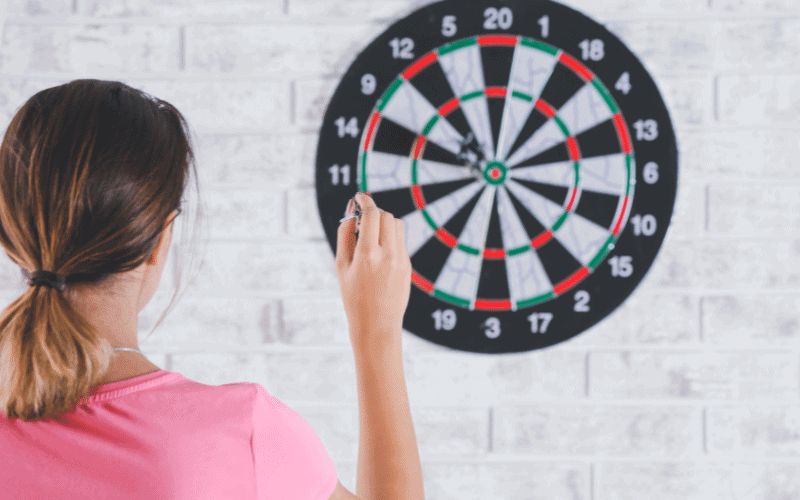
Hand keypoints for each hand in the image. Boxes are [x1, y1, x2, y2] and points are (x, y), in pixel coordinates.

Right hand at [335, 192, 411, 357]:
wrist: (376, 325)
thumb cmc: (353, 296)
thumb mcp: (341, 266)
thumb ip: (345, 234)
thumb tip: (350, 210)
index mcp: (367, 255)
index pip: (371, 215)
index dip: (366, 201)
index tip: (360, 196)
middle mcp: (387, 255)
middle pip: (386, 216)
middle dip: (374, 212)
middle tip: (362, 218)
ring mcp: (401, 260)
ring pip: (397, 225)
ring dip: (384, 222)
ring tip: (370, 234)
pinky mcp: (408, 266)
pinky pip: (400, 241)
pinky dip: (390, 237)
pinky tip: (379, 251)